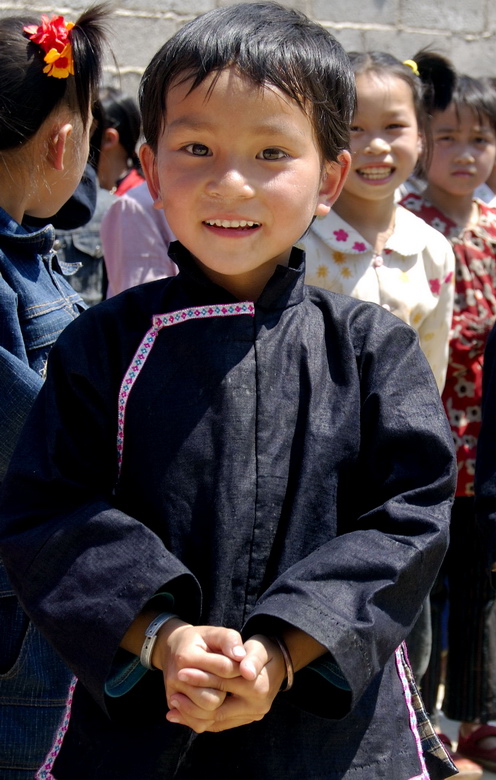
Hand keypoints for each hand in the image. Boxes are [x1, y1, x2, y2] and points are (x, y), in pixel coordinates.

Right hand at [153, 621, 245, 725]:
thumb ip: (229, 640)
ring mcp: (173, 695)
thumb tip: (241, 656)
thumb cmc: (201, 640)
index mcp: (187, 657)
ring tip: (227, 694)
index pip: (223, 669)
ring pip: (207, 712)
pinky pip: (198, 723)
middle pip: (214, 697)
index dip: (239, 668)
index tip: (246, 668)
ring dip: (221, 705)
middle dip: (228, 690)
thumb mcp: (215, 632)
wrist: (174, 648)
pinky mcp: (175, 707)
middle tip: (236, 683)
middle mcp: (176, 678)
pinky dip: (212, 719)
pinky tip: (221, 707)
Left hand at [166, 634, 285, 732]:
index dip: (202, 677)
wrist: (274, 664)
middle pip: (218, 707)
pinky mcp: (243, 720)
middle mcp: (256, 707)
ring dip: (193, 714)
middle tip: (172, 692)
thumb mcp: (258, 647)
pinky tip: (181, 714)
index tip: (181, 672)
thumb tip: (246, 671)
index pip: (224, 684)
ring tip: (173, 704)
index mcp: (259, 688)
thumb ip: (251, 658)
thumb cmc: (262, 651)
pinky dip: (199, 720)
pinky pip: (218, 725)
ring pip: (216, 721)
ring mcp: (250, 717)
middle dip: (193, 699)